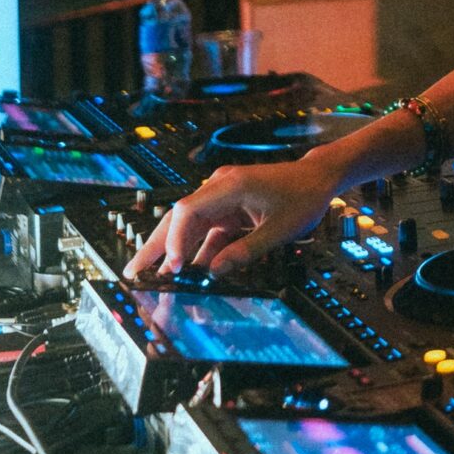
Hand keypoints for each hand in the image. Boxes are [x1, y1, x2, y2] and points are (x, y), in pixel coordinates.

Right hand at [123, 151, 342, 280]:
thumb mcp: (278, 230)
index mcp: (229, 186)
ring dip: (172, 250)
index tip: (174, 267)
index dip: (175, 241)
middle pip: (178, 217)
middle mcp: (220, 187)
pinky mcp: (230, 207)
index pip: (187, 211)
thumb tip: (214, 273)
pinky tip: (187, 271)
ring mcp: (223, 197)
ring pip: (189, 225)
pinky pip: (207, 230)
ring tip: (150, 276)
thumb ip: (245, 252)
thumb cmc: (303, 197)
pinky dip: (197, 249)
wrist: (320, 177)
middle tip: (133, 272)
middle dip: (155, 245)